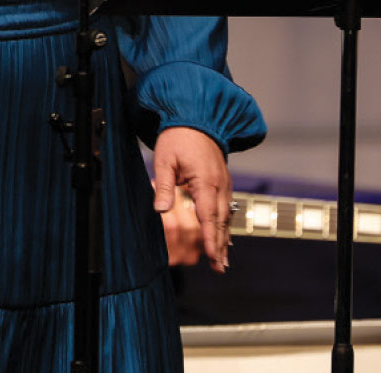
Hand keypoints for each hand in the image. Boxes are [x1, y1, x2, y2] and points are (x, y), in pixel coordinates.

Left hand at [152, 126, 231, 271]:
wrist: (197, 119)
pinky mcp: (223, 182)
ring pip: (227, 216)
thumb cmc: (178, 138)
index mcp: (206, 181)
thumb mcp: (165, 159)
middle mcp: (220, 186)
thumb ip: (164, 185)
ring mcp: (224, 184)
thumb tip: (160, 210)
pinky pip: (227, 207)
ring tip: (223, 261)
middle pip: (221, 221)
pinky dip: (225, 224)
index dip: (211, 238)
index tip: (213, 257)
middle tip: (220, 268)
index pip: (208, 215)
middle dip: (220, 245)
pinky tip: (224, 237)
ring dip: (225, 238)